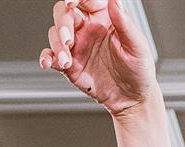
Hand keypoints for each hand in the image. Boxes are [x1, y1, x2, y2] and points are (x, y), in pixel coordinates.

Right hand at [39, 0, 153, 116]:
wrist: (132, 99)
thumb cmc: (138, 71)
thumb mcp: (137, 46)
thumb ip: (125, 23)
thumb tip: (115, 1)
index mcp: (104, 18)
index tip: (71, 2)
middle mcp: (88, 28)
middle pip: (64, 14)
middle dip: (62, 24)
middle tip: (68, 39)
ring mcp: (77, 46)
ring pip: (55, 34)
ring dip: (56, 45)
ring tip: (66, 60)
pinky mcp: (69, 64)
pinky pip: (51, 55)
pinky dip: (46, 57)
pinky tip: (48, 63)